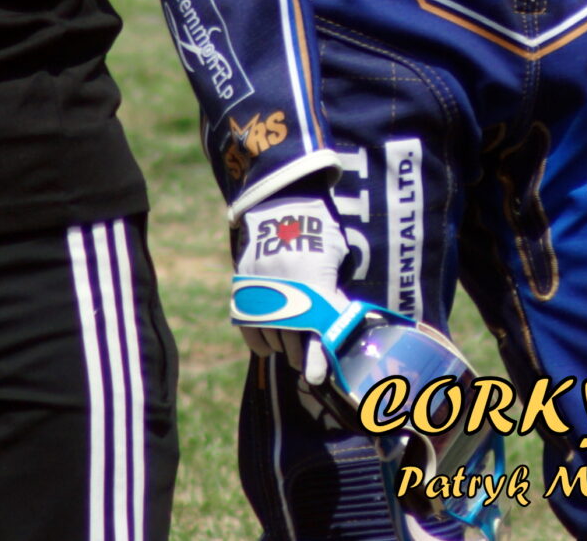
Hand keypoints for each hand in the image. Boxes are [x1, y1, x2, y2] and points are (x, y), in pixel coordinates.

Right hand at [234, 198, 352, 386]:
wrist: (282, 207)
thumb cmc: (317, 235)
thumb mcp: (333, 263)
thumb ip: (333, 296)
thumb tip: (342, 325)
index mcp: (311, 287)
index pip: (316, 332)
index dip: (317, 358)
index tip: (315, 379)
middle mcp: (285, 292)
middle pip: (294, 343)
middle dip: (302, 354)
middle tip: (309, 357)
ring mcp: (262, 292)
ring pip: (272, 339)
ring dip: (283, 346)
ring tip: (291, 339)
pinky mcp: (244, 291)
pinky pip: (250, 331)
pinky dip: (261, 341)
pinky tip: (269, 342)